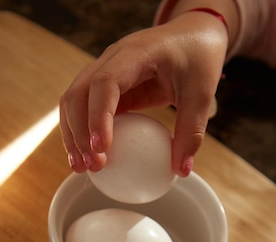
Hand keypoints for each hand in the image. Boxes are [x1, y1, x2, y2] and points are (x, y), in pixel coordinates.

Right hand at [59, 14, 227, 176]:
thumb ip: (192, 132)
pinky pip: (83, 108)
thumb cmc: (197, 60)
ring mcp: (103, 70)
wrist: (191, 37)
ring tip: (82, 168)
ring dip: (72, 135)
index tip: (102, 148)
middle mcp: (112, 59)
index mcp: (136, 53)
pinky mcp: (104, 86)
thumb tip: (181, 170)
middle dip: (78, 132)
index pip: (105, 83)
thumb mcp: (202, 94)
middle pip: (78, 93)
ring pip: (73, 101)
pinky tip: (87, 158)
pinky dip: (80, 133)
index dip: (98, 116)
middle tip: (92, 166)